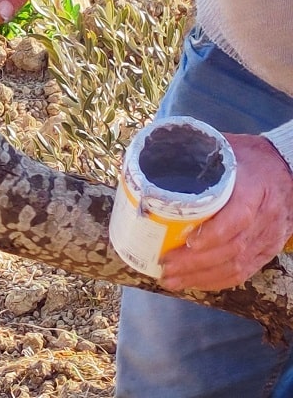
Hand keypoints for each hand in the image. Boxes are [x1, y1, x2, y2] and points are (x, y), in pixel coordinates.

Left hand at [160, 133, 292, 290]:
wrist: (289, 169)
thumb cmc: (250, 157)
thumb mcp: (226, 148)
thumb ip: (195, 153)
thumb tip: (151, 157)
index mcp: (255, 190)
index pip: (237, 219)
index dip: (213, 234)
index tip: (187, 241)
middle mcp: (265, 218)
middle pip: (231, 249)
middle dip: (195, 262)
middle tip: (164, 264)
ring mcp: (268, 238)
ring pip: (236, 266)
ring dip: (200, 276)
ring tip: (170, 279)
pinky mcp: (267, 250)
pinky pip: (243, 272)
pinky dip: (216, 281)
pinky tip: (193, 282)